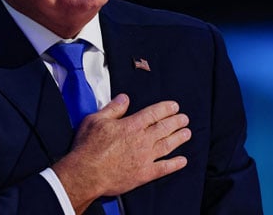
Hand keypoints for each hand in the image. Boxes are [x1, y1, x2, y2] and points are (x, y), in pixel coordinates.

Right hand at [51, 93, 190, 212]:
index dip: (166, 108)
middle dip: (177, 121)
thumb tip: (124, 98)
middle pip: (164, 128)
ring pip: (168, 145)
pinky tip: (182, 161)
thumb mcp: (96, 120)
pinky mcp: (144, 174)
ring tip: (187, 133)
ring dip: (179, 138)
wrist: (86, 174)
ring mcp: (145, 158)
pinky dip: (175, 164)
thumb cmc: (88, 147)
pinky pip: (164, 168)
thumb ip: (113, 108)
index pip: (154, 113)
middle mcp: (142, 140)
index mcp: (131, 125)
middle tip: (184, 118)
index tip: (174, 106)